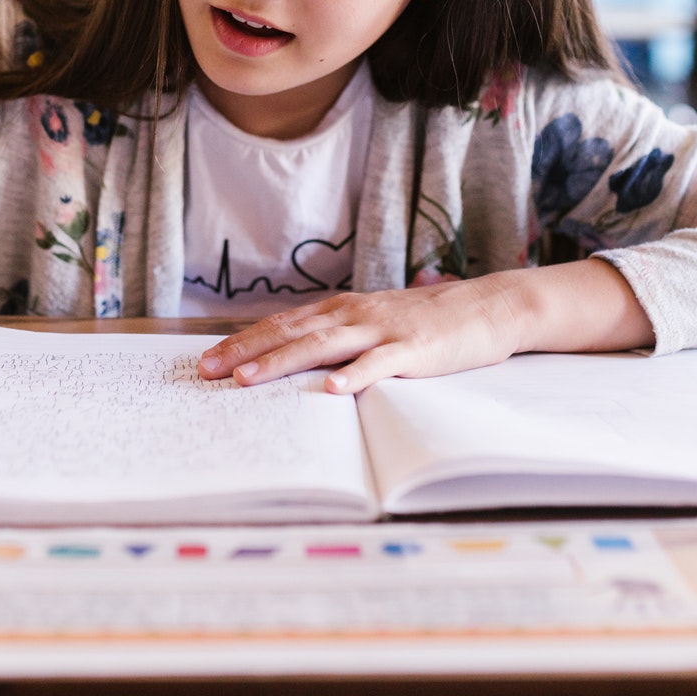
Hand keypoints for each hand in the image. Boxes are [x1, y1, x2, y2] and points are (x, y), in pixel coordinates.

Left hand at [196, 260, 654, 394]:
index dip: (244, 341)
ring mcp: (383, 330)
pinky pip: (378, 364)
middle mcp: (355, 314)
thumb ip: (340, 337)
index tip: (208, 359)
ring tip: (247, 380)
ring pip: (322, 346)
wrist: (488, 307)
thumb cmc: (430, 320)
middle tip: (207, 371)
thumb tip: (296, 358)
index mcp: (343, 310)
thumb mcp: (376, 322)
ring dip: (281, 362)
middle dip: (246, 352)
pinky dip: (354, 376)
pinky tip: (331, 390)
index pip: (282, 325)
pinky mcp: (413, 349)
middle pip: (290, 333)